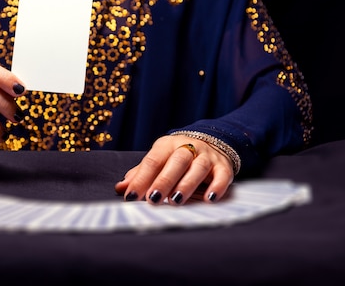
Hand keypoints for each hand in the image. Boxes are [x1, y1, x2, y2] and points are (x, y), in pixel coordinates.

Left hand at [114, 135, 234, 204]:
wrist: (212, 144)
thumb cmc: (177, 158)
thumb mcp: (159, 161)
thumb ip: (141, 174)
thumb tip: (120, 188)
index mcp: (167, 145)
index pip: (153, 160)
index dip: (141, 179)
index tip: (131, 196)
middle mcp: (188, 147)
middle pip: (176, 161)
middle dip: (164, 180)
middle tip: (153, 199)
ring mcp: (207, 156)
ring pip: (198, 167)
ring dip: (187, 184)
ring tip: (176, 200)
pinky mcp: (224, 166)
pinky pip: (223, 175)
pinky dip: (217, 187)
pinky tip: (209, 199)